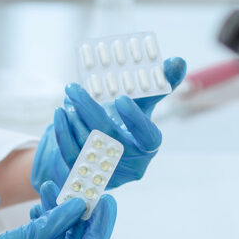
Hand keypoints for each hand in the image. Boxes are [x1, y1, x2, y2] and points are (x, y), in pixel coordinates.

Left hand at [32, 57, 186, 193]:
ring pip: (88, 146)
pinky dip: (64, 133)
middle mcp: (132, 165)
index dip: (136, 119)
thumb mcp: (142, 103)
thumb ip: (160, 83)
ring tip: (68, 99)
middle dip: (89, 110)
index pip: (148, 137)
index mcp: (149, 146)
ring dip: (74, 119)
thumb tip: (178, 61)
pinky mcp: (87, 178)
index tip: (121, 98)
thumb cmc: (125, 121)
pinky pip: (72, 156)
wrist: (102, 148)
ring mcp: (109, 175)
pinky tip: (61, 114)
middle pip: (111, 139)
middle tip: (74, 88)